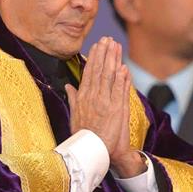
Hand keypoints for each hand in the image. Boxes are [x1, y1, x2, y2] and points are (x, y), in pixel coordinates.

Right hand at [66, 37, 141, 174]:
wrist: (95, 152)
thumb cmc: (84, 136)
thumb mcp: (74, 115)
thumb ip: (72, 98)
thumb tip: (68, 86)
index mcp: (82, 97)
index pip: (89, 73)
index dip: (94, 57)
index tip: (97, 45)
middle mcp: (93, 97)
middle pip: (100, 70)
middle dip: (104, 53)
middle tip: (108, 39)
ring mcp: (106, 102)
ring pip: (110, 76)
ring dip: (114, 60)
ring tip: (116, 46)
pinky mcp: (117, 109)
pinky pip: (121, 90)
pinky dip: (123, 78)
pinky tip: (124, 67)